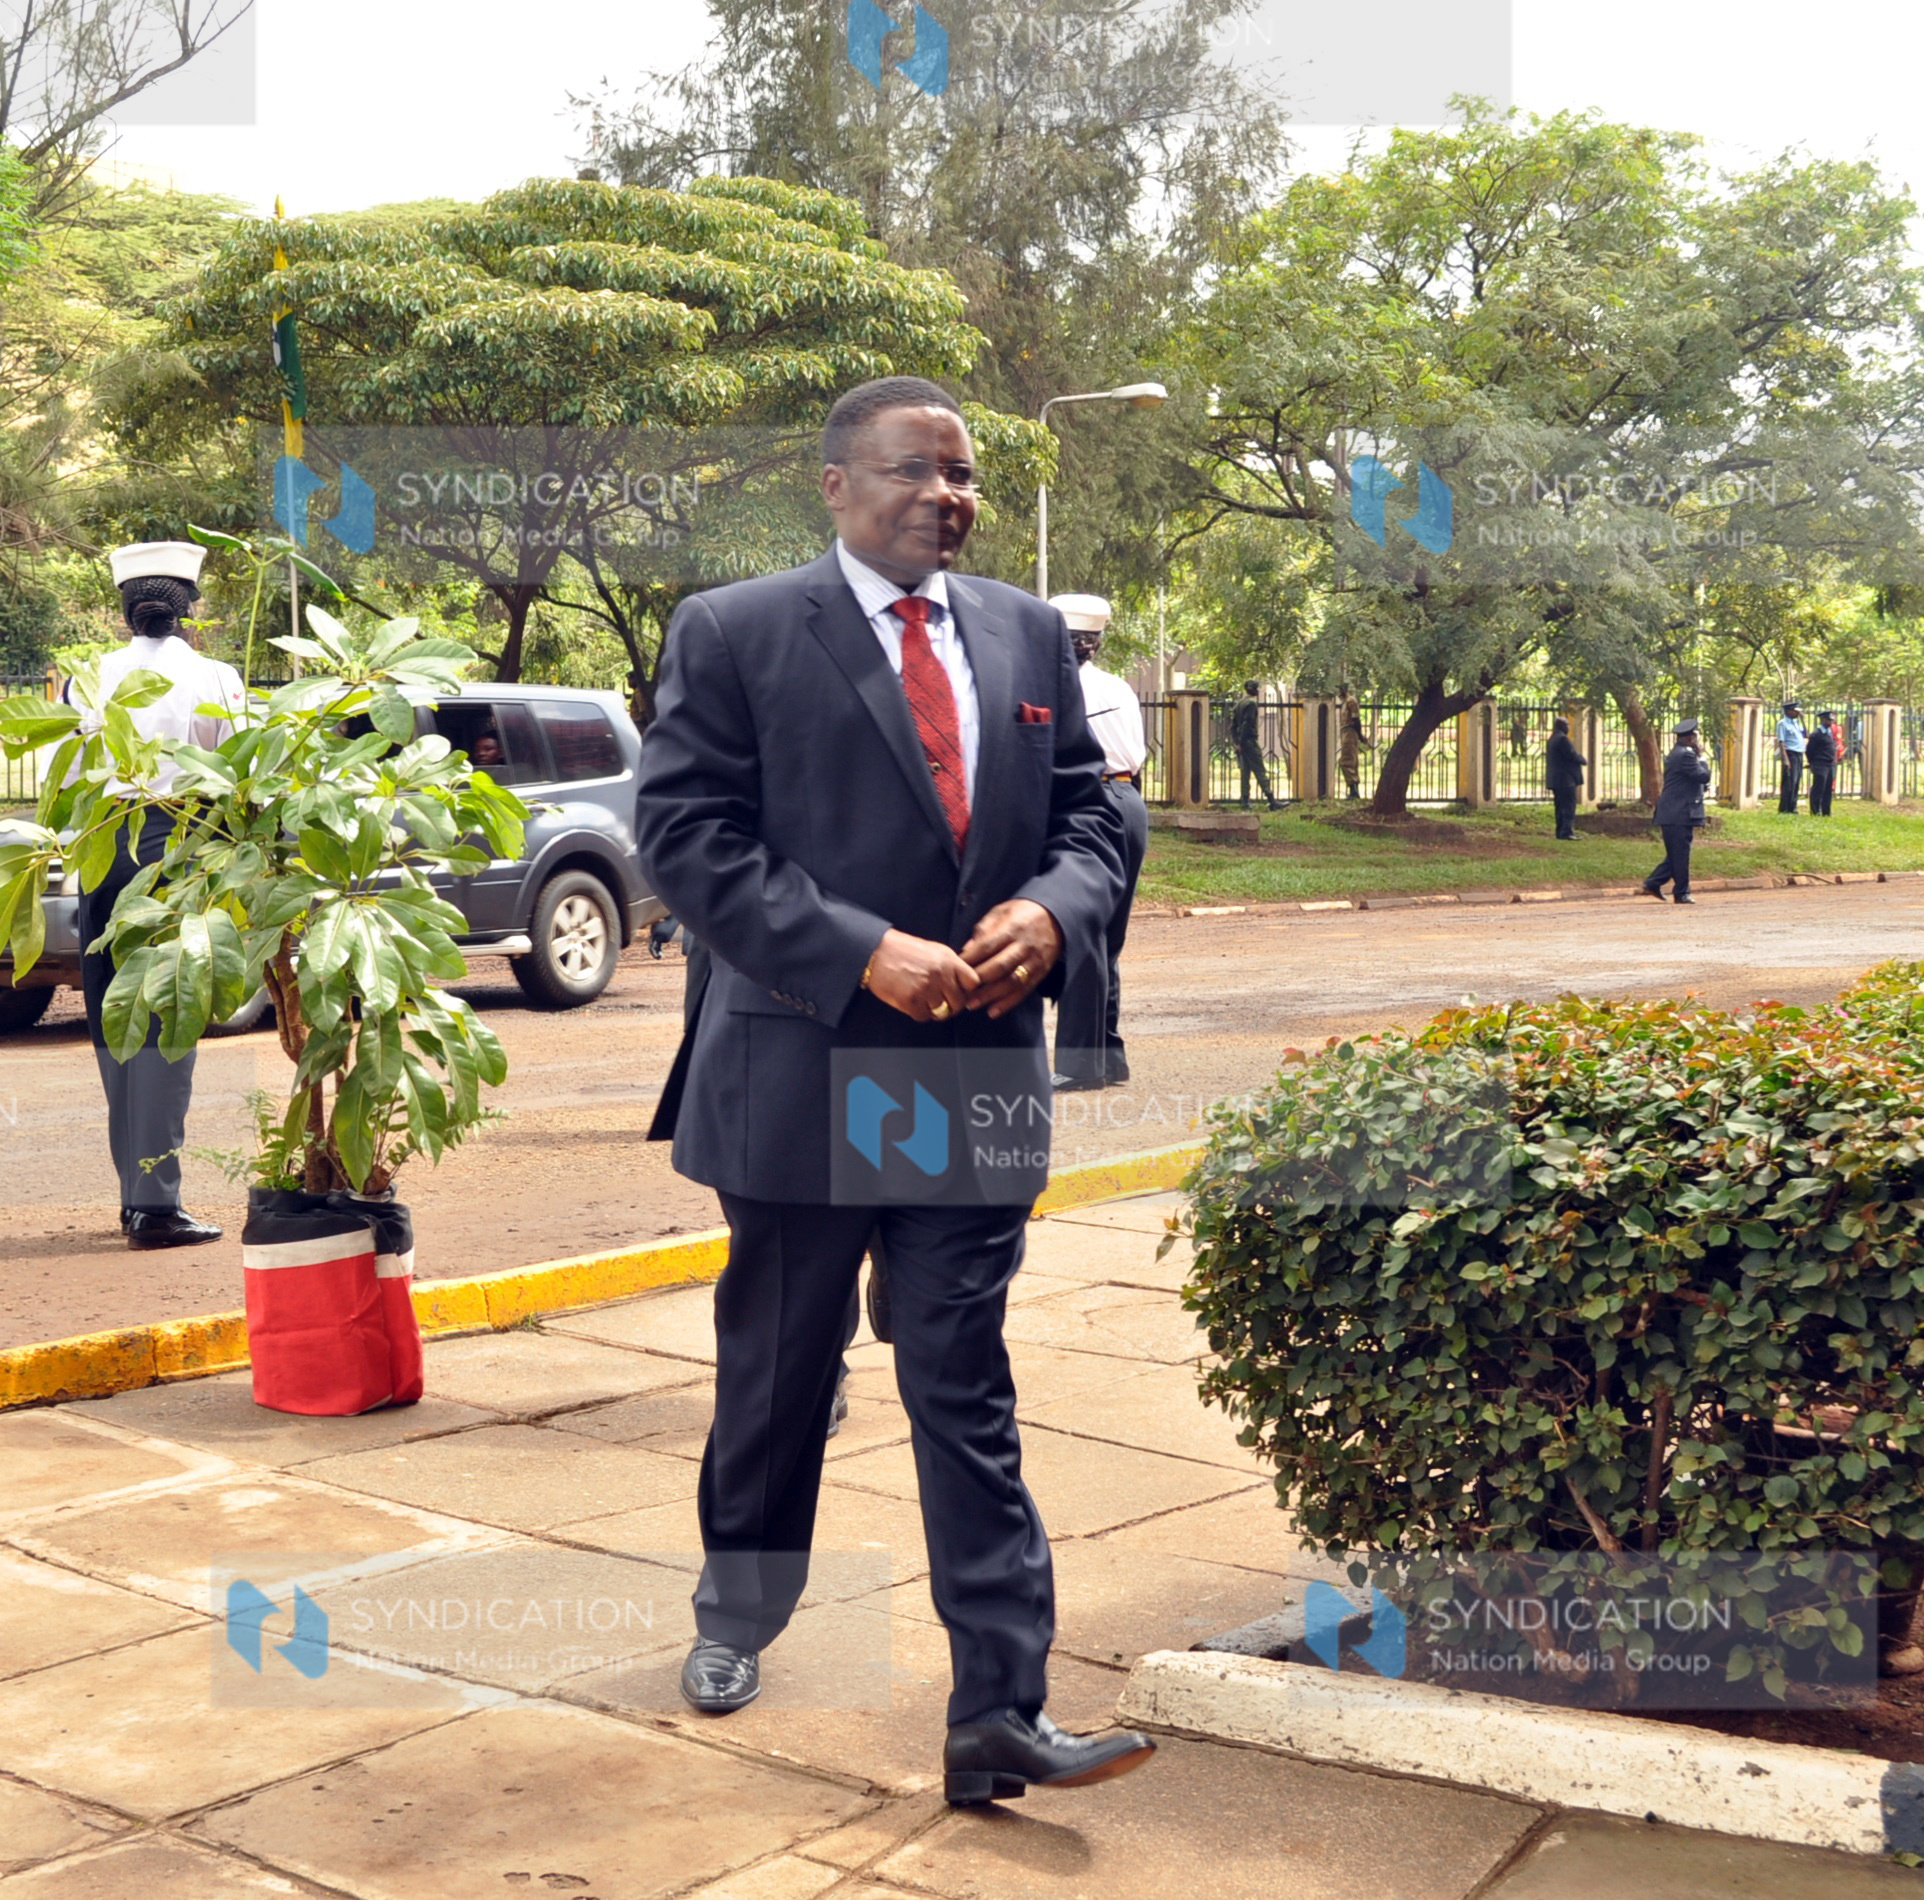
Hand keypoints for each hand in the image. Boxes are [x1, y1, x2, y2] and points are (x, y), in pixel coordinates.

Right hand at [864, 928, 979, 1022]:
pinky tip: (913, 1003)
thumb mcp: (934, 949)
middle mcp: (940, 975)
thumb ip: (951, 964)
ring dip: (934, 1011)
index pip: (973, 982)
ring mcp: (925, 989)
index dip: (966, 989)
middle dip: (952, 1006)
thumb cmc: (903, 949)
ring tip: (924, 1001)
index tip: (959, 992)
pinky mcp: (910, 1001)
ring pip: (942, 1012)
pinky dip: (919, 1013)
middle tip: (942, 1003)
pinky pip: (923, 1017)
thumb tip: (966, 982)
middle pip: (959, 1002)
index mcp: (948, 960)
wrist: (876, 951)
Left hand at [961, 899, 1061, 1018]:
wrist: (1057, 918)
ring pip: (1011, 982)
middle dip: (978, 980)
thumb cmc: (1023, 913)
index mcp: (1012, 928)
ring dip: (991, 996)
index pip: (988, 946)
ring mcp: (1034, 961)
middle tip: (960, 990)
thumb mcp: (1003, 911)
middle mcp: (1024, 946)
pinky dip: (1008, 1003)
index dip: (970, 959)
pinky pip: (1024, 991)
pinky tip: (993, 1011)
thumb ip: (984, 928)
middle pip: (999, 967)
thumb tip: (967, 949)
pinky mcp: (1040, 973)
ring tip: (972, 1005)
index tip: (955, 968)